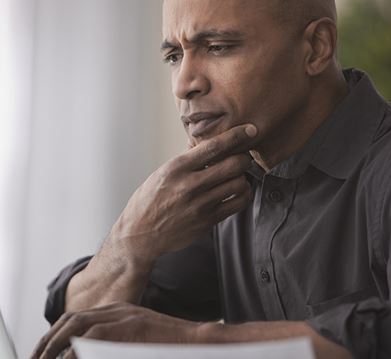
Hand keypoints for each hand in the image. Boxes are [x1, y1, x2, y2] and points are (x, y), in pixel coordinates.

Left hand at [32, 302, 199, 358]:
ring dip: (55, 343)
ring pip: (77, 323)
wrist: (198, 340)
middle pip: (70, 319)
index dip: (54, 336)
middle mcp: (116, 310)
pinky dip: (77, 347)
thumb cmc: (169, 346)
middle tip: (34, 358)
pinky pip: (95, 334)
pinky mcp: (131, 326)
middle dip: (48, 340)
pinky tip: (66, 358)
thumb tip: (83, 354)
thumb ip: (113, 345)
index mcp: (116, 313)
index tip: (42, 353)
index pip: (75, 319)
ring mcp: (124, 316)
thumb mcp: (136, 343)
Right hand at [109, 124, 256, 260]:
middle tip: (242, 157)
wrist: (141, 233)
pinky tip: (239, 191)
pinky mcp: (208, 221)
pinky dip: (244, 194)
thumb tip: (204, 141)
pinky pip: (238, 203)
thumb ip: (186, 158)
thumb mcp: (162, 172)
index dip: (236, 136)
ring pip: (238, 183)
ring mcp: (200, 204)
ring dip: (243, 177)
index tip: (250, 130)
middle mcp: (189, 185)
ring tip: (237, 176)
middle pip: (233, 164)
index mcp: (177, 168)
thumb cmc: (150, 200)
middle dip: (243, 158)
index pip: (213, 146)